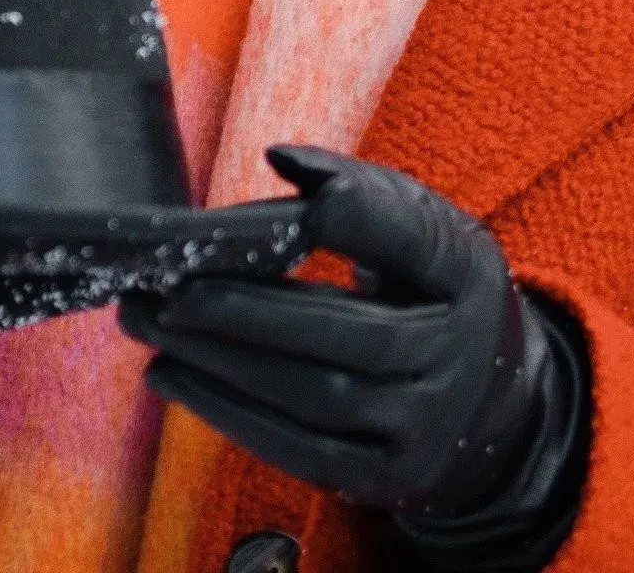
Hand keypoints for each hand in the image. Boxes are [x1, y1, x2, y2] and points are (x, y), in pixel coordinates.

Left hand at [122, 147, 587, 562]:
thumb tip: (280, 158)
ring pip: (314, 395)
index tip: (303, 199)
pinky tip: (174, 376)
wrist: (483, 401)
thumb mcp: (417, 234)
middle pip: (349, 333)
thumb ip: (358, 192)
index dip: (362, 216)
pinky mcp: (384, 476)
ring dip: (220, 362)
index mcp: (468, 275)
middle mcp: (457, 355)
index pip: (415, 240)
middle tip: (168, 287)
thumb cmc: (425, 295)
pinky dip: (229, 413)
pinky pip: (300, 451)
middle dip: (247, 310)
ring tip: (150, 324)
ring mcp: (423, 424)